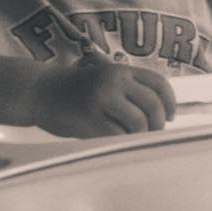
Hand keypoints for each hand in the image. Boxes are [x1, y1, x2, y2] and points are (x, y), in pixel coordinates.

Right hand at [30, 58, 175, 137]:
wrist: (40, 91)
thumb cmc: (78, 90)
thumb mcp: (107, 79)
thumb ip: (131, 90)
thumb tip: (163, 114)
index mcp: (122, 70)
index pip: (159, 84)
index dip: (170, 102)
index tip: (171, 116)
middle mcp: (114, 81)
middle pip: (152, 105)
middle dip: (158, 123)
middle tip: (154, 133)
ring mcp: (102, 99)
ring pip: (138, 122)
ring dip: (141, 134)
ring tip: (134, 138)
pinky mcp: (90, 119)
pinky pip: (118, 134)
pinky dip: (122, 140)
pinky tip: (116, 140)